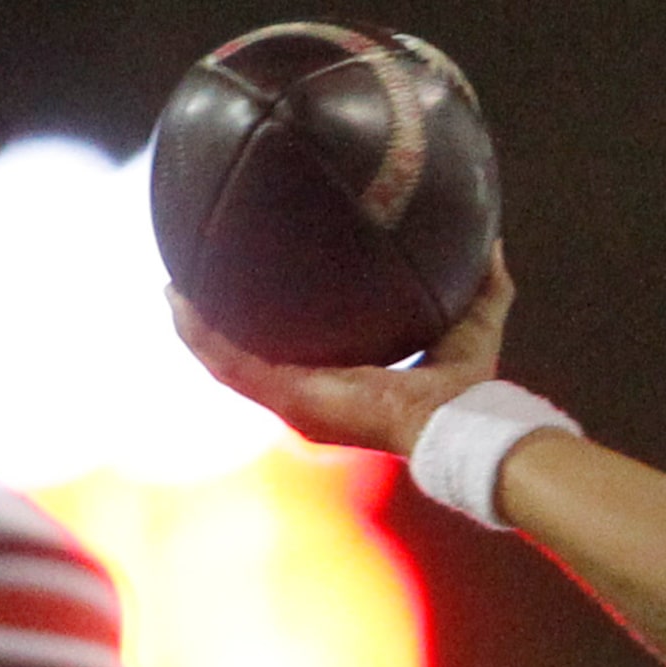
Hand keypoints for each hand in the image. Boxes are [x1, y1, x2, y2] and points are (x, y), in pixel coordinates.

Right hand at [169, 247, 513, 455]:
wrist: (459, 423)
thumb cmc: (469, 388)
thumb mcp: (473, 323)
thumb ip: (484, 285)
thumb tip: (493, 243)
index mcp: (344, 382)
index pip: (295, 352)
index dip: (270, 323)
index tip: (251, 285)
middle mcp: (311, 396)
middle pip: (249, 357)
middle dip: (218, 325)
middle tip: (194, 284)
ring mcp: (295, 402)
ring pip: (226, 361)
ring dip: (196, 326)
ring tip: (172, 287)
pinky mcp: (288, 399)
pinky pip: (231, 363)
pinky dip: (203, 335)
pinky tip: (181, 301)